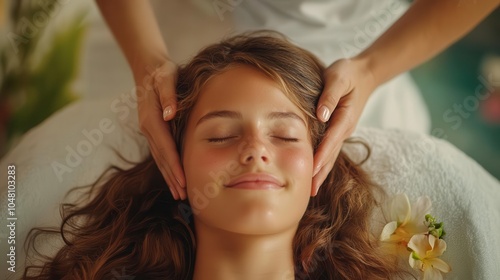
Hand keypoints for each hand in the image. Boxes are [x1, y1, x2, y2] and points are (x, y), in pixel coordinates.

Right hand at [136, 60, 185, 199]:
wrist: (147, 68)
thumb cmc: (161, 72)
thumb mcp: (165, 77)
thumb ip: (168, 95)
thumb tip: (171, 114)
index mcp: (151, 118)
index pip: (165, 146)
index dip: (174, 165)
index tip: (183, 181)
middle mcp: (148, 128)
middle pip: (161, 158)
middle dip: (172, 177)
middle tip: (184, 196)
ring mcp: (149, 131)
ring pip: (159, 158)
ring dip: (169, 176)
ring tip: (179, 194)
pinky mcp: (153, 131)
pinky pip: (160, 153)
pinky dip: (167, 167)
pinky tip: (174, 178)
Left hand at [312, 58, 376, 195]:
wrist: (364, 74)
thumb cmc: (348, 73)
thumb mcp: (338, 77)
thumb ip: (329, 95)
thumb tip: (321, 115)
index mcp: (345, 118)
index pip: (331, 141)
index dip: (321, 156)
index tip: (311, 171)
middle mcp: (344, 128)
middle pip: (331, 155)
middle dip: (320, 173)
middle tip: (308, 191)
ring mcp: (342, 131)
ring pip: (331, 156)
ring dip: (322, 173)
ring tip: (311, 190)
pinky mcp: (338, 130)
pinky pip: (329, 150)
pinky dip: (323, 163)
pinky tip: (315, 173)